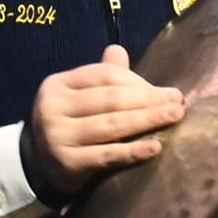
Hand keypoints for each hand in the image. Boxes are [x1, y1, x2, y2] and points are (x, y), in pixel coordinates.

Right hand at [22, 44, 184, 199]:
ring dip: (148, 120)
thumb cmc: (68, 125)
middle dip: (149, 99)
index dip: (138, 81)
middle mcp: (53, 108)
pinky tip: (156, 147)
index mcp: (57, 85)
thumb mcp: (78, 97)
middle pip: (111, 99)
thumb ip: (100, 76)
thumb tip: (119, 51)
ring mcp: (58, 136)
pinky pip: (107, 155)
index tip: (167, 90)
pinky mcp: (67, 163)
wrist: (38, 166)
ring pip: (112, 125)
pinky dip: (134, 151)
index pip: (104, 75)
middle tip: (179, 102)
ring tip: (175, 117)